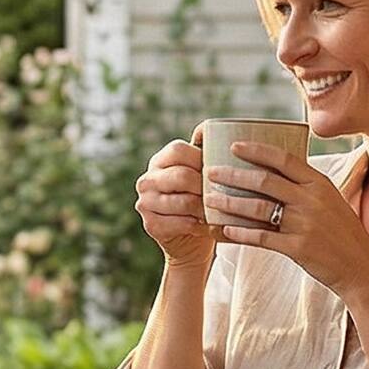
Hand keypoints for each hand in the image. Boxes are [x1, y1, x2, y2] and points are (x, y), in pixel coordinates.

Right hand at [134, 137, 215, 273]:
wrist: (192, 241)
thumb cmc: (202, 200)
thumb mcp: (204, 175)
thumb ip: (206, 152)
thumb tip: (207, 128)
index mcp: (160, 161)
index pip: (179, 150)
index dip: (202, 159)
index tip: (219, 170)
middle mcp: (147, 179)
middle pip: (182, 176)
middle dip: (206, 187)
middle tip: (223, 195)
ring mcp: (145, 202)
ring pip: (184, 202)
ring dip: (206, 209)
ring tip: (220, 211)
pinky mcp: (150, 224)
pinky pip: (181, 223)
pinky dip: (200, 226)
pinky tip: (208, 226)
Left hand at [205, 140, 368, 300]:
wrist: (361, 266)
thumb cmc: (342, 233)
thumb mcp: (330, 201)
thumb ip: (305, 187)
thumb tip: (275, 172)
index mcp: (319, 183)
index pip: (283, 158)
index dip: (256, 151)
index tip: (234, 146)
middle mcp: (312, 200)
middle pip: (264, 181)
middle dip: (233, 175)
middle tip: (211, 172)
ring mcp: (305, 224)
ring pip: (258, 209)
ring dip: (230, 203)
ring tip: (210, 200)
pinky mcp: (298, 248)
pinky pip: (262, 238)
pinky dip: (240, 233)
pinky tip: (224, 230)